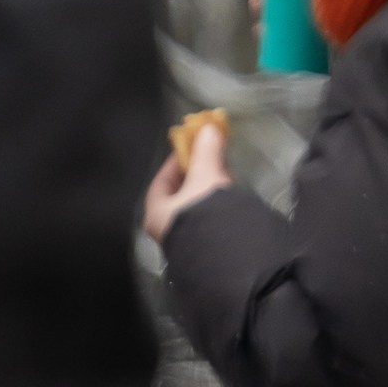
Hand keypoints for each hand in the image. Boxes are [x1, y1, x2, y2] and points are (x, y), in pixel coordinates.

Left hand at [143, 121, 232, 244]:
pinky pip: (208, 224)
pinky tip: (230, 204)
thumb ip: (206, 152)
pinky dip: (217, 211)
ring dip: (209, 194)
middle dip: (196, 177)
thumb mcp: (205, 177)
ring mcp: (187, 244)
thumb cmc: (204, 214)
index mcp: (157, 214)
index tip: (190, 149)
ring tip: (224, 179)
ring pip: (195, 211)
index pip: (162, 182)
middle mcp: (168, 233)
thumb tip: (209, 128)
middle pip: (180, 196)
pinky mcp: (206, 253)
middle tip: (211, 162)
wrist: (227, 258)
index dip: (176, 162)